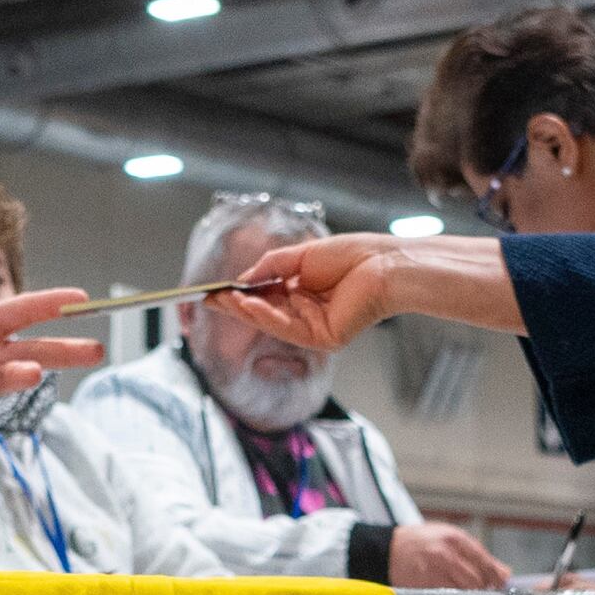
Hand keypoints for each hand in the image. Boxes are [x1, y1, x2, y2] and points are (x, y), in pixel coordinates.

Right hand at [224, 235, 406, 355]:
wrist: (385, 264)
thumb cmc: (353, 255)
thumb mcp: (301, 256)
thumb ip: (271, 267)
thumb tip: (243, 278)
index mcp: (302, 292)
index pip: (264, 296)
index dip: (239, 294)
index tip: (213, 290)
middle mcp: (306, 312)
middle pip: (264, 312)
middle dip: (236, 305)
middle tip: (209, 299)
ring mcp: (314, 328)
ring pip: (273, 323)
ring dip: (248, 312)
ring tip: (225, 300)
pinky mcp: (324, 339)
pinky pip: (289, 330)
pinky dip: (268, 318)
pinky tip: (251, 305)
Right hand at [386, 520, 512, 589]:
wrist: (390, 549)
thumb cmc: (424, 542)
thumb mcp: (451, 538)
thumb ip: (478, 555)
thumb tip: (505, 573)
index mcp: (454, 540)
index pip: (484, 562)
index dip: (496, 577)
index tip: (501, 585)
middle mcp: (444, 555)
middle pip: (475, 581)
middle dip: (482, 589)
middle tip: (484, 592)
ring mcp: (432, 572)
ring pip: (461, 593)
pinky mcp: (422, 587)